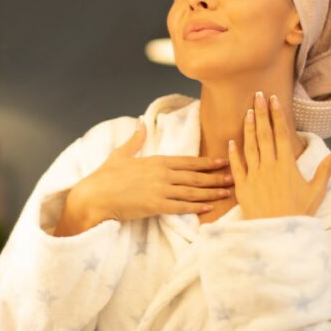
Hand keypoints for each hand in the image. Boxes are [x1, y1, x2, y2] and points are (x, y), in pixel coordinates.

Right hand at [54, 120, 232, 235]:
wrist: (94, 196)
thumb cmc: (105, 176)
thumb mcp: (120, 154)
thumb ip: (135, 139)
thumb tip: (141, 122)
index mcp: (156, 161)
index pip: (188, 161)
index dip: (207, 162)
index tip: (223, 161)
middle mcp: (162, 174)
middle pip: (195, 176)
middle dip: (217, 177)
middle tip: (236, 177)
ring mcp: (160, 190)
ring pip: (193, 192)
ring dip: (212, 193)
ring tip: (228, 193)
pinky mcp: (156, 206)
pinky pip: (182, 207)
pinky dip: (197, 208)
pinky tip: (209, 208)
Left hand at [229, 91, 330, 219]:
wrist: (278, 234)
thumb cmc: (299, 213)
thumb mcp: (317, 191)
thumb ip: (327, 168)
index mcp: (287, 165)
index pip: (281, 134)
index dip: (277, 115)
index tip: (274, 99)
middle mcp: (269, 166)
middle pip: (264, 134)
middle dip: (261, 113)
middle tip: (257, 94)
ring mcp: (254, 175)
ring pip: (249, 146)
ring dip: (249, 127)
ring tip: (248, 111)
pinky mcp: (242, 186)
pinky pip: (237, 166)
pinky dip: (233, 152)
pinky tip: (231, 140)